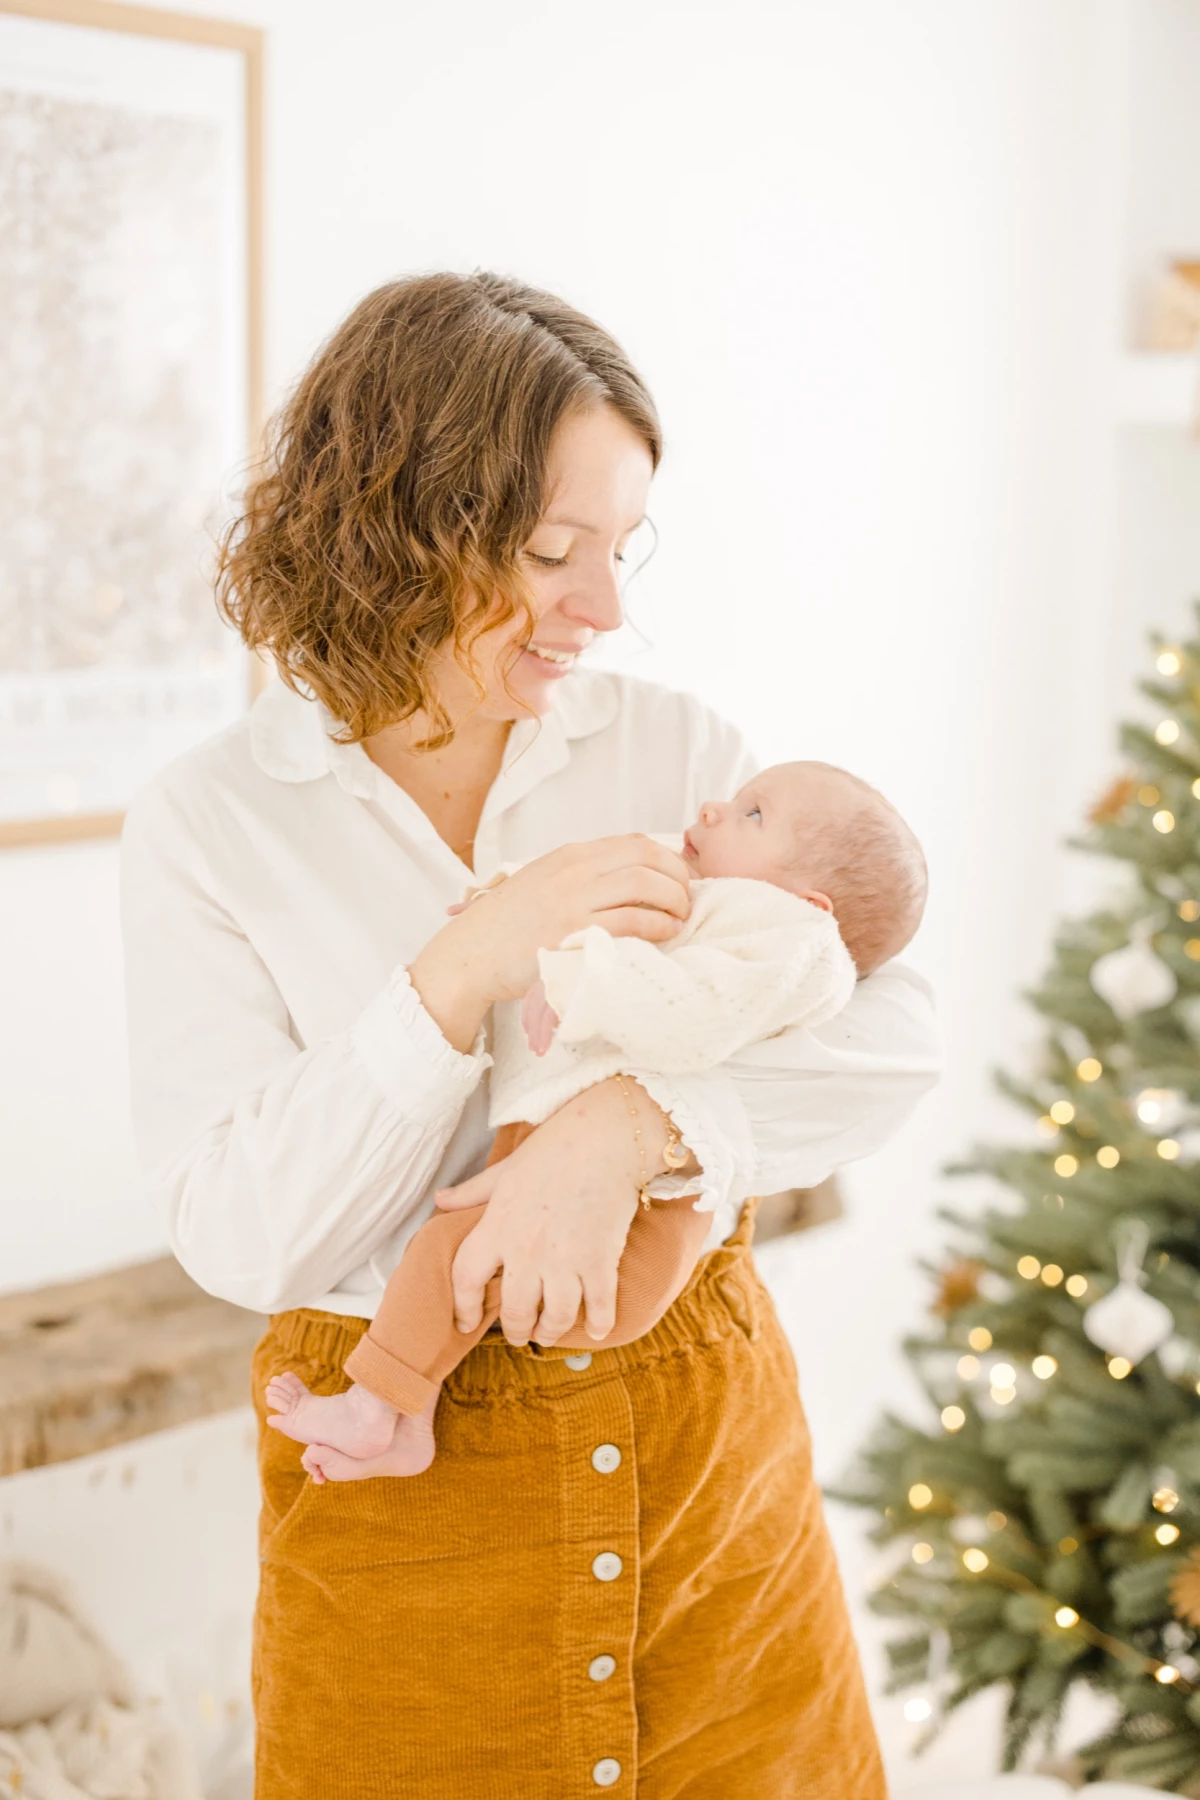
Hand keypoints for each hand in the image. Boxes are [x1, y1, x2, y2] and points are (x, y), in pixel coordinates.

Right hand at [409, 835, 691, 1051]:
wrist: (470, 955)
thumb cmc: (508, 927)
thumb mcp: (543, 884)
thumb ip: (580, 878)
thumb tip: (627, 882)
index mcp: (570, 855)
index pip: (634, 842)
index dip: (668, 859)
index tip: (680, 881)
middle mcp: (573, 870)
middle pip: (646, 856)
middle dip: (679, 877)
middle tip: (687, 900)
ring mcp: (572, 899)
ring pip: (644, 883)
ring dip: (673, 900)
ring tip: (681, 918)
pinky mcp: (572, 931)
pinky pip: (631, 920)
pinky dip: (658, 925)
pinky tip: (666, 933)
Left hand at [434, 1080, 668, 1345]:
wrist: (606, 1137)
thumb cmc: (554, 1149)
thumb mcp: (504, 1171)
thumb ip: (471, 1192)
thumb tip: (439, 1200)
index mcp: (497, 1226)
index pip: (466, 1280)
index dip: (463, 1308)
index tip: (466, 1323)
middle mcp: (527, 1250)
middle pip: (513, 1311)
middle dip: (515, 1330)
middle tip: (520, 1334)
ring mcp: (565, 1259)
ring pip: (554, 1318)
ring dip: (550, 1332)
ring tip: (549, 1332)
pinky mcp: (601, 1261)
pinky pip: (598, 1308)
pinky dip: (598, 1325)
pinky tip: (596, 1330)